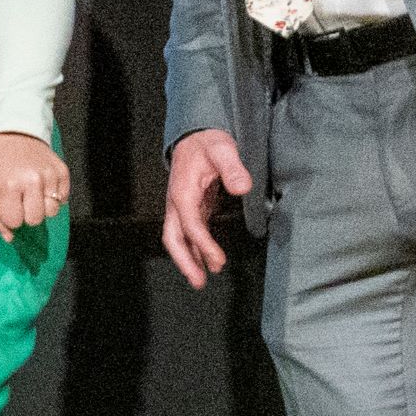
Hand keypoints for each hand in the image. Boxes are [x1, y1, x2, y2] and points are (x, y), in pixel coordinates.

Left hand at [0, 130, 71, 235]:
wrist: (13, 133)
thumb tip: (9, 238)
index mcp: (9, 185)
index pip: (15, 222)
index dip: (9, 217)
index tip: (6, 205)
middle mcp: (32, 181)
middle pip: (36, 220)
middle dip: (26, 215)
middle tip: (19, 199)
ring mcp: (50, 175)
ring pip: (52, 212)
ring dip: (41, 207)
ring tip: (31, 193)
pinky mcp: (63, 171)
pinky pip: (64, 199)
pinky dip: (54, 197)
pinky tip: (42, 185)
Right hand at [162, 128, 252, 287]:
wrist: (195, 135)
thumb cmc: (207, 142)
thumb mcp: (222, 149)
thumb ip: (233, 167)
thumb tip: (243, 187)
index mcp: (183, 191)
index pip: (190, 224)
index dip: (203, 244)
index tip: (218, 260)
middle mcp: (177, 202)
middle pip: (173, 238)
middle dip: (184, 261)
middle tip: (199, 281)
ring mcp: (182, 206)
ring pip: (178, 238)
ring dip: (188, 259)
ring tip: (201, 279)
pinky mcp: (190, 207)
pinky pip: (188, 232)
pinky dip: (195, 248)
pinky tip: (206, 259)